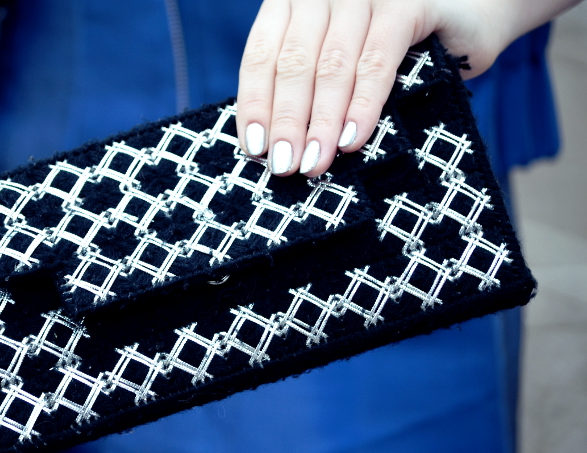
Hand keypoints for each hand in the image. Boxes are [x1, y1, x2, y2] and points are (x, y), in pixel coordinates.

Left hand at [236, 0, 577, 176]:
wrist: (470, 7)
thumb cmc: (394, 45)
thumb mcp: (340, 58)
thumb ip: (309, 84)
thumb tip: (278, 145)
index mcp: (294, 2)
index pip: (261, 55)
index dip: (255, 104)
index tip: (254, 149)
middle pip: (292, 63)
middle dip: (287, 121)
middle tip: (284, 165)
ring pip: (332, 66)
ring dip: (321, 122)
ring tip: (314, 163)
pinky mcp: (405, 4)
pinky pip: (377, 62)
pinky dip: (363, 105)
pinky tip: (351, 139)